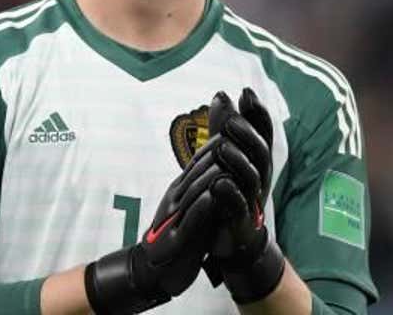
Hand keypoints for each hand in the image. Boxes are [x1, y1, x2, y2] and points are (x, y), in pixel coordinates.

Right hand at [85, 135, 231, 313]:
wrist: (155, 267)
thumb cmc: (177, 235)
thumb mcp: (190, 204)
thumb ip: (202, 184)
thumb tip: (219, 161)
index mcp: (181, 189)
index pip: (200, 160)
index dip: (218, 142)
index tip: (236, 123)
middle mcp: (176, 198)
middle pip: (198, 170)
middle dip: (219, 151)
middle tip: (238, 133)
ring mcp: (175, 217)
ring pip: (195, 191)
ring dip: (213, 175)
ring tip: (230, 161)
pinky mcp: (177, 239)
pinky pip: (191, 221)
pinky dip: (203, 207)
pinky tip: (214, 197)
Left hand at [205, 88, 285, 303]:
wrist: (233, 241)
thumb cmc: (229, 194)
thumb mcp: (227, 157)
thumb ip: (224, 127)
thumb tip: (221, 93)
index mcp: (257, 162)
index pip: (262, 133)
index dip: (257, 112)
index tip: (245, 90)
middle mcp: (259, 179)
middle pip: (260, 152)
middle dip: (246, 133)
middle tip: (229, 118)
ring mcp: (252, 201)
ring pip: (251, 178)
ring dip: (237, 160)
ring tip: (221, 146)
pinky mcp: (240, 223)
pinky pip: (238, 208)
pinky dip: (229, 195)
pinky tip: (218, 184)